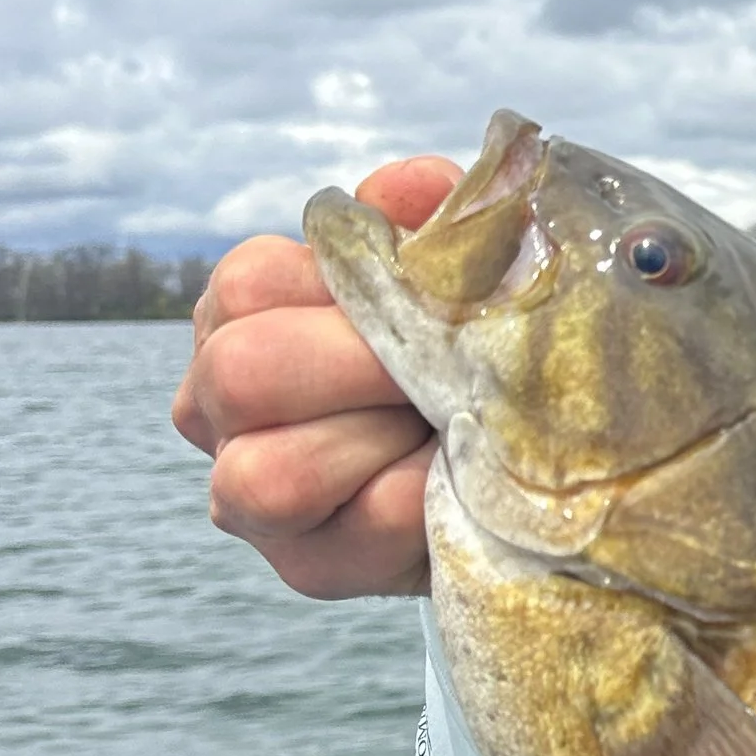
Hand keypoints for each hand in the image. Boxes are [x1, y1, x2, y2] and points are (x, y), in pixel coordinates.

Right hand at [172, 155, 459, 599]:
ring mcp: (248, 494)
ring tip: (454, 421)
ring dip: (381, 442)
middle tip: (455, 364)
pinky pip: (352, 535)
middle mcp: (217, 401)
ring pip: (268, 476)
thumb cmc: (479, 337)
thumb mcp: (465, 266)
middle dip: (365, 366)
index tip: (440, 294)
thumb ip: (437, 220)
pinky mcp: (309, 565)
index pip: (251, 284)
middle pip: (242, 375)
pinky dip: (420, 498)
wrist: (537, 446)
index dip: (352, 286)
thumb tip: (403, 189)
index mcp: (241, 312)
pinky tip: (464, 473)